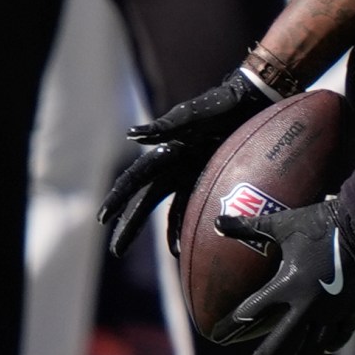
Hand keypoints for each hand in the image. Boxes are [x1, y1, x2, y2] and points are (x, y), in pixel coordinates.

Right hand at [99, 69, 276, 256]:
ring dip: (164, 233)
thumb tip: (132, 135)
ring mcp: (193, 175)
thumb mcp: (194, 113)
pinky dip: (191, 226)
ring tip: (166, 254)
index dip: (118, 199)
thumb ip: (166, 125)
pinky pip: (196, 208)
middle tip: (116, 250)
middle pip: (146, 201)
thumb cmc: (220, 104)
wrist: (252, 101)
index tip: (103, 218)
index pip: (135, 180)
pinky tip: (190, 246)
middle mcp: (175, 166)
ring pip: (171, 210)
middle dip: (130, 224)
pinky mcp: (213, 179)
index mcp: (165, 151)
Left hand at [214, 164, 354, 354]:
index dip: (229, 326)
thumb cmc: (321, 222)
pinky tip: (324, 350)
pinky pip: (340, 334)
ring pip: (312, 347)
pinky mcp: (353, 308)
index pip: (250, 313)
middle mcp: (307, 305)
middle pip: (279, 345)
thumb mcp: (283, 224)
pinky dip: (330, 344)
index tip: (215, 336)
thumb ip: (250, 227)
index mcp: (288, 285)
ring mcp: (332, 310)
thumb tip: (218, 221)